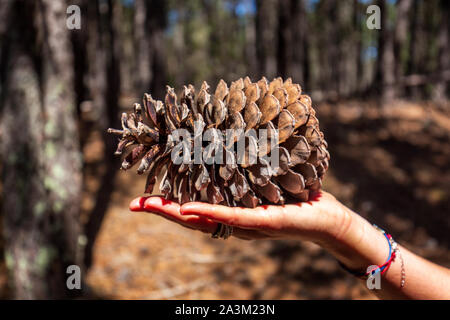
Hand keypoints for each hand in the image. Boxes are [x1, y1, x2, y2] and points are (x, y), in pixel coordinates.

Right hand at [129, 190, 351, 242]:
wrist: (329, 218)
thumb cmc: (298, 197)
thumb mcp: (269, 180)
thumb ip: (248, 169)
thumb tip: (233, 142)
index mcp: (232, 212)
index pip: (195, 209)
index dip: (169, 203)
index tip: (143, 197)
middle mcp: (234, 223)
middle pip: (192, 219)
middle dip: (162, 211)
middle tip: (134, 204)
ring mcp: (246, 225)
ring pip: (205, 221)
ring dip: (175, 214)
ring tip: (149, 206)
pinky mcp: (263, 223)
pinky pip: (233, 218)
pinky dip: (210, 213)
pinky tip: (189, 208)